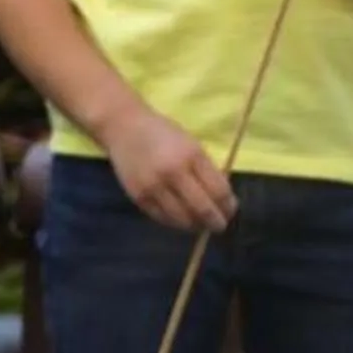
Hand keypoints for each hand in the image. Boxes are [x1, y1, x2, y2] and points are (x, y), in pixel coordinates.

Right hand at [100, 106, 234, 232]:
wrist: (123, 127)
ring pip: (182, 218)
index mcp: (191, 156)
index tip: (230, 210)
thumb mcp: (191, 145)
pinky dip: (174, 222)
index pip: (218, 191)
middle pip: (202, 209)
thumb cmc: (163, 133)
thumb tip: (220, 199)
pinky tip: (180, 218)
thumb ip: (206, 170)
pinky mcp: (138, 196)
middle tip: (219, 225)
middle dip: (215, 222)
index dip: (228, 205)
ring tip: (200, 224)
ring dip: (195, 225)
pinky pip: (161, 218)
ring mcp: (153, 187)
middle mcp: (172, 173)